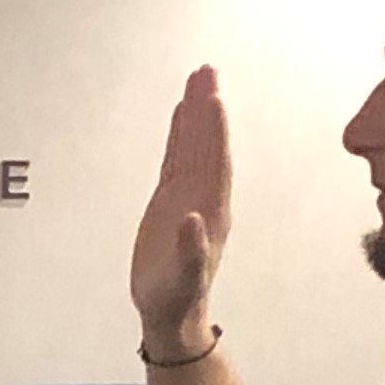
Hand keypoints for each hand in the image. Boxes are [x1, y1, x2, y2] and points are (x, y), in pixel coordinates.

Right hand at [129, 64, 229, 353]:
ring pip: (193, 145)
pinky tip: (181, 111)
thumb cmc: (177, 300)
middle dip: (207, 108)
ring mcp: (188, 196)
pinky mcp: (170, 200)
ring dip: (196, 112)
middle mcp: (204, 198)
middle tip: (206, 70)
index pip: (214, 163)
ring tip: (197, 77)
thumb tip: (193, 220)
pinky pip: (176, 158)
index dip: (214, 133)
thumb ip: (191, 251)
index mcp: (212, 212)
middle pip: (207, 145)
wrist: (170, 314)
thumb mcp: (184, 280)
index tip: (212, 100)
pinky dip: (179, 133)